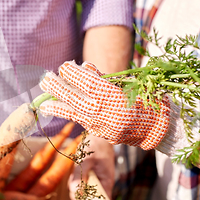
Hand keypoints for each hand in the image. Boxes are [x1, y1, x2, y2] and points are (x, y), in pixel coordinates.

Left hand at [39, 61, 170, 150]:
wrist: (157, 130)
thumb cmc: (148, 101)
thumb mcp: (130, 84)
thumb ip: (105, 77)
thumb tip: (84, 67)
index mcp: (115, 98)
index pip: (87, 84)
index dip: (73, 74)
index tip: (64, 66)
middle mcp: (105, 113)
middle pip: (75, 98)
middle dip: (58, 88)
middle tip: (44, 79)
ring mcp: (100, 125)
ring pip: (73, 113)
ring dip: (56, 104)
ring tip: (42, 100)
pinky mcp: (99, 133)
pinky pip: (80, 120)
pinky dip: (67, 112)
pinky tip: (55, 108)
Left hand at [68, 134, 114, 199]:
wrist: (99, 134)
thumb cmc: (96, 145)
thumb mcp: (85, 160)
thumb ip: (79, 176)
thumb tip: (74, 193)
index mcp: (106, 182)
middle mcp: (102, 183)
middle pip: (89, 198)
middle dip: (79, 192)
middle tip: (74, 179)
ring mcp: (97, 179)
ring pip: (84, 190)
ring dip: (76, 183)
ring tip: (77, 169)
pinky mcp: (91, 175)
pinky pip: (82, 182)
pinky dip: (76, 178)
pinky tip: (76, 169)